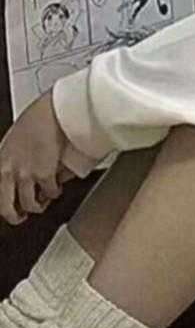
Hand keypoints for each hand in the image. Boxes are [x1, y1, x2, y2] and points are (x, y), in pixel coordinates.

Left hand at [0, 92, 67, 224]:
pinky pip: (50, 192)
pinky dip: (54, 193)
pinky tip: (57, 188)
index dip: (3, 203)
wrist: (53, 111)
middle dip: (15, 216)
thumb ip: (13, 157)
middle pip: (5, 208)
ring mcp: (25, 175)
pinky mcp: (45, 176)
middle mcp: (7, 171)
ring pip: (29, 205)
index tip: (10, 204)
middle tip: (22, 216)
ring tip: (45, 200)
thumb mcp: (14, 139)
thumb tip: (22, 171)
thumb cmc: (38, 117)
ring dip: (38, 205)